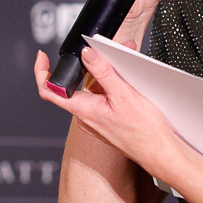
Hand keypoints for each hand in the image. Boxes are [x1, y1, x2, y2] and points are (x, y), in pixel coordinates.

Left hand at [33, 46, 184, 177]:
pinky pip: (104, 98)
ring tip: (125, 63)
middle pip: (78, 84)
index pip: (49, 90)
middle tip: (106, 50)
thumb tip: (87, 55)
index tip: (43, 57)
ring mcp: (97, 119)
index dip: (42, 72)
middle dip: (92, 64)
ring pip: (94, 90)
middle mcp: (86, 117)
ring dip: (107, 74)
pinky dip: (114, 86)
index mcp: (83, 110)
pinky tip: (128, 81)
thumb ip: (103, 73)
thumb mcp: (124, 95)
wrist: (160, 152)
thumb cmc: (145, 132)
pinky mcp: (108, 121)